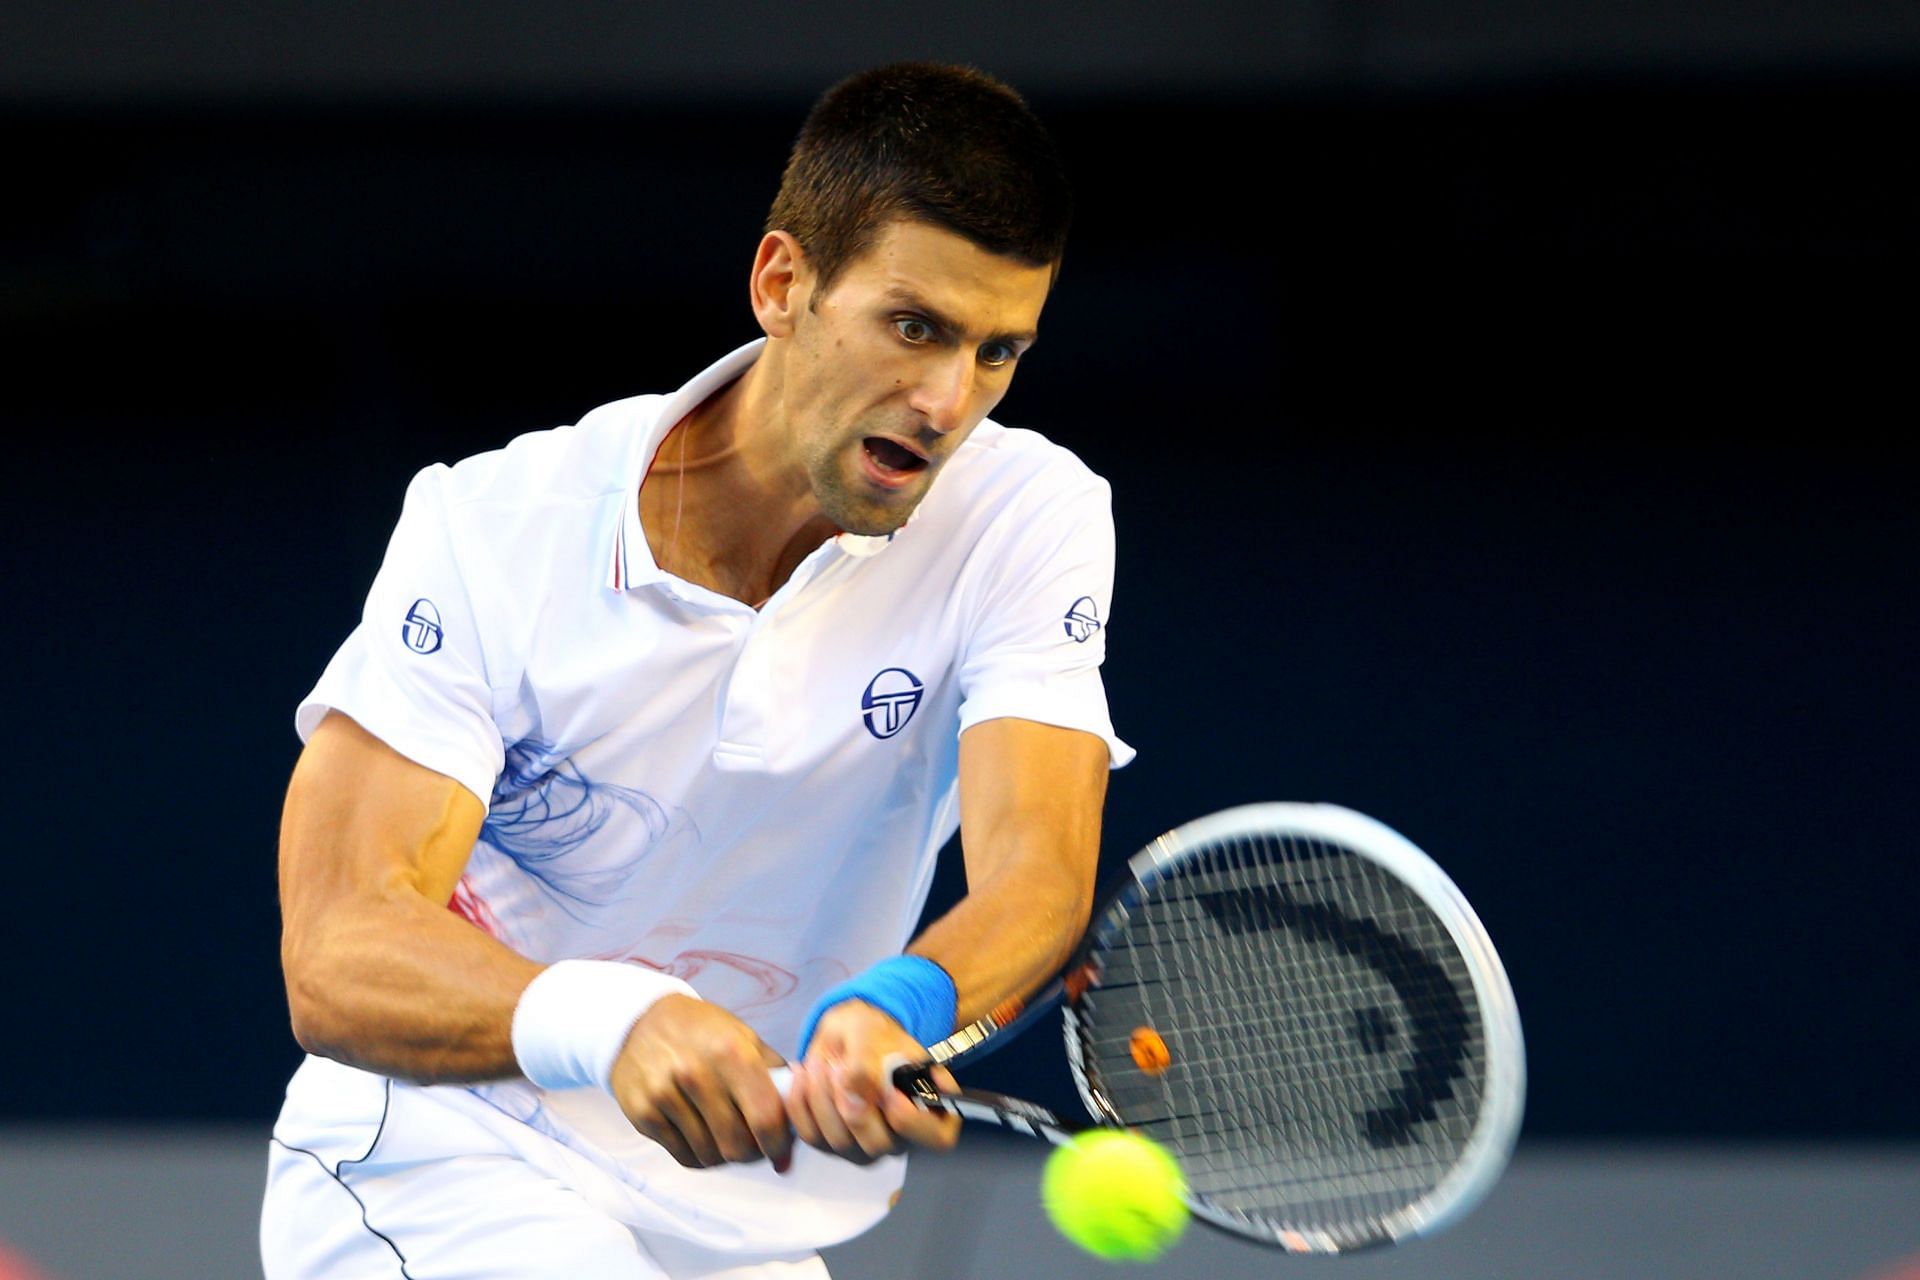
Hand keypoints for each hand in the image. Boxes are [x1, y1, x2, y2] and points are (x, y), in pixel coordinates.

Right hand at [609, 994, 793, 1171]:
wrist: (639, 1020)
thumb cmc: (702, 1031)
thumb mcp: (744, 1038)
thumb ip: (774, 1078)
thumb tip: (796, 1127)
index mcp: (730, 1053)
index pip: (765, 1118)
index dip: (779, 1143)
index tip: (781, 1149)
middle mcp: (695, 1074)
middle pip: (737, 1145)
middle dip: (752, 1154)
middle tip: (754, 1146)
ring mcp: (665, 1095)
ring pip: (710, 1155)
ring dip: (725, 1156)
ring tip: (727, 1138)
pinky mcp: (643, 1113)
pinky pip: (684, 1157)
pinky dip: (700, 1156)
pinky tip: (703, 1138)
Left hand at [784, 1000, 960, 1163]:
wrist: (844, 1036)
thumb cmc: (872, 1034)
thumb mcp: (872, 1034)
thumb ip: (868, 1063)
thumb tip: (857, 1095)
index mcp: (931, 1109)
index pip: (936, 1137)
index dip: (913, 1122)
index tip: (890, 1094)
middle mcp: (901, 1136)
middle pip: (878, 1145)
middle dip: (853, 1104)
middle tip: (839, 1067)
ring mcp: (865, 1146)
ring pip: (839, 1141)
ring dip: (822, 1098)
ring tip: (822, 1062)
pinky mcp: (832, 1145)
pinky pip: (811, 1135)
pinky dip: (800, 1102)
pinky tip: (804, 1074)